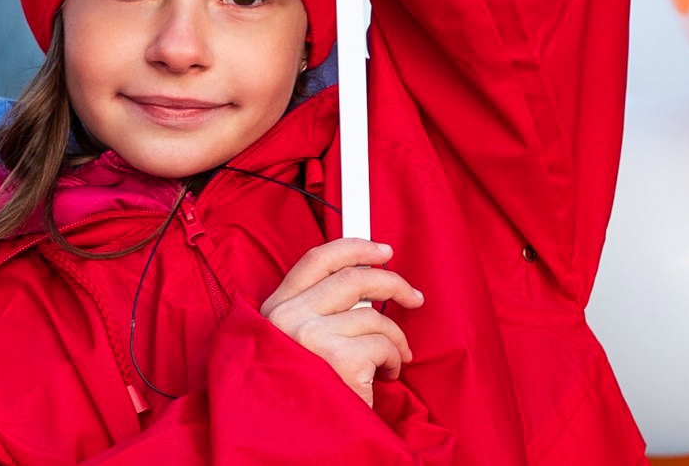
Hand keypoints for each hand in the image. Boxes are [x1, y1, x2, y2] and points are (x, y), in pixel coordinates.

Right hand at [258, 239, 425, 406]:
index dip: (354, 248)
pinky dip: (393, 361)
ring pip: (375, 317)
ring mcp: (312, 337)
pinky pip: (383, 345)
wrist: (292, 440)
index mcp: (274, 309)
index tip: (382, 250)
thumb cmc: (302, 392)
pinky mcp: (339, 360)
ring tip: (391, 361)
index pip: (316, 260)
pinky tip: (383, 377)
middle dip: (393, 283)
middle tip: (413, 297)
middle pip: (354, 278)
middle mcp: (288, 318)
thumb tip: (365, 285)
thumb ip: (316, 311)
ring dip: (395, 340)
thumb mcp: (293, 344)